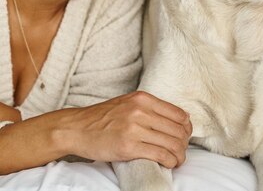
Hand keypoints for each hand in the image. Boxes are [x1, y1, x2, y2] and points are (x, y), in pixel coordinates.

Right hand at [61, 91, 191, 167]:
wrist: (76, 128)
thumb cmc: (101, 118)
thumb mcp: (127, 103)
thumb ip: (149, 108)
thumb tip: (176, 120)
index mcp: (142, 99)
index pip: (179, 114)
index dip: (186, 129)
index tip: (183, 137)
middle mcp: (140, 110)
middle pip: (179, 130)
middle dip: (184, 144)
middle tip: (180, 152)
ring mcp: (134, 128)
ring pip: (173, 144)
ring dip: (179, 156)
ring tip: (175, 160)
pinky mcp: (129, 146)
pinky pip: (161, 155)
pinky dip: (170, 162)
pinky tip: (168, 164)